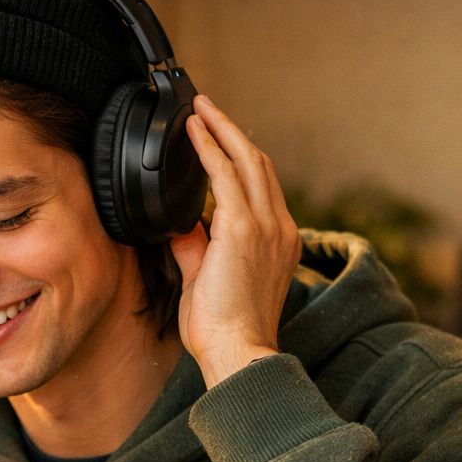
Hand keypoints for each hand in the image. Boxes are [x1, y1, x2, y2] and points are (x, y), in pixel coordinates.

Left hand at [170, 95, 300, 387]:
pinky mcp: (242, 228)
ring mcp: (265, 225)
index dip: (242, 159)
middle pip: (259, 164)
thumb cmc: (225, 331)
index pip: (263, 188)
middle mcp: (279, 228)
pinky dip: (209, 147)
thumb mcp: (208, 283)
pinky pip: (224, 174)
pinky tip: (193, 131)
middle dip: (233, 132)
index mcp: (280, 242)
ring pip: (246, 160)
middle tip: (208, 109)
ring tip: (200, 109)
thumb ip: (197, 250)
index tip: (221, 140)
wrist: (238, 353)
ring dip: (221, 129)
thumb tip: (181, 227)